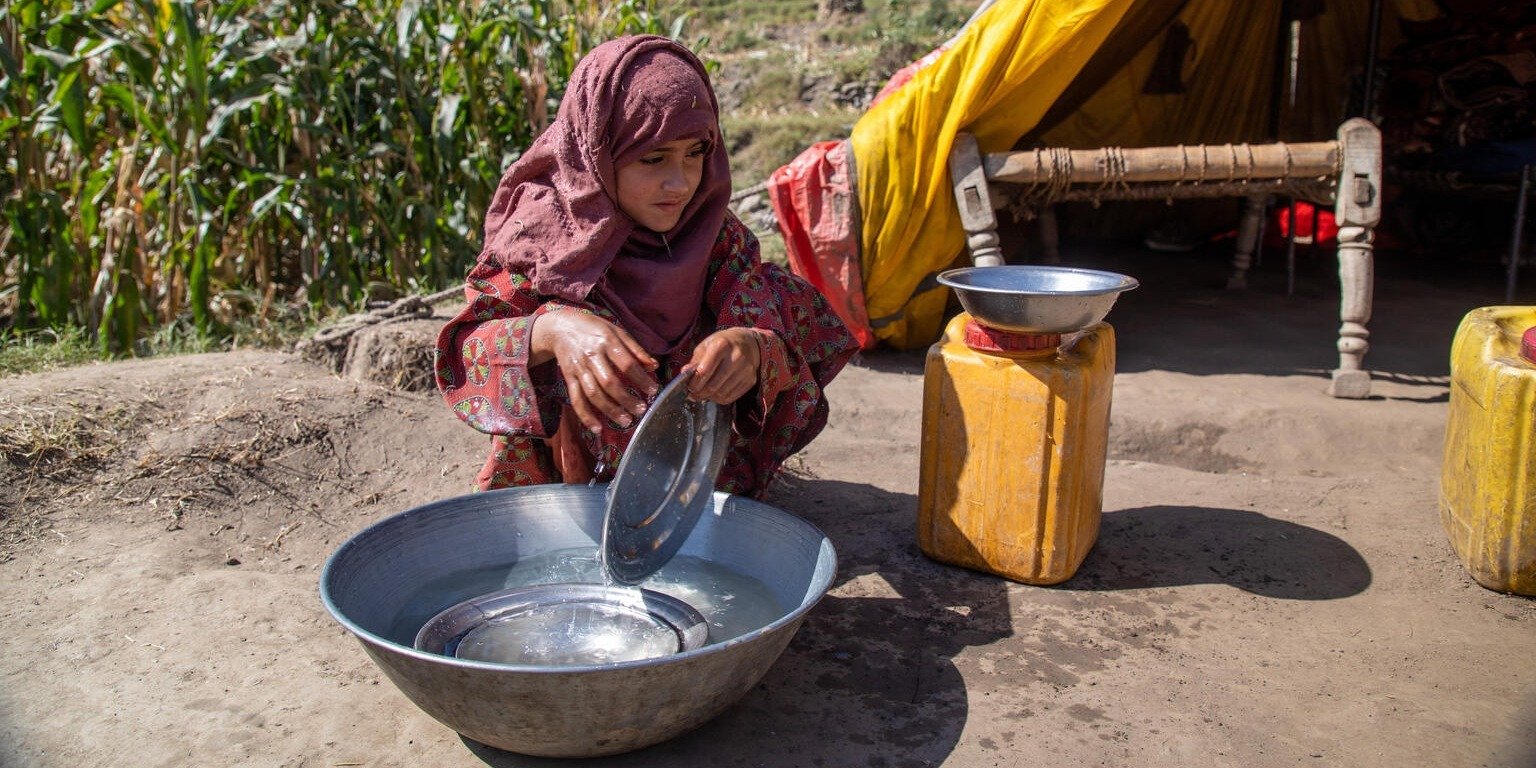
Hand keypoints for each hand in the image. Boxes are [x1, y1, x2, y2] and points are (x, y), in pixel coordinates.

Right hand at [531, 310, 657, 430]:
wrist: (559, 327)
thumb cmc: (593, 328)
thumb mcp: (616, 330)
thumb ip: (636, 348)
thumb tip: (654, 366)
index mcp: (607, 341)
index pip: (627, 364)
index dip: (641, 379)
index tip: (653, 390)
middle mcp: (592, 356)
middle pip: (610, 382)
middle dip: (627, 399)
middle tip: (641, 410)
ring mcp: (579, 368)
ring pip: (594, 394)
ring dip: (610, 410)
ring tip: (626, 421)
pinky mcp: (568, 378)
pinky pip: (576, 399)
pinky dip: (585, 416)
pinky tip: (597, 428)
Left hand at [684, 328, 759, 404]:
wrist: (750, 343)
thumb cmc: (723, 343)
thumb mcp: (707, 345)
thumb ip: (695, 361)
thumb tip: (684, 374)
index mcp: (722, 346)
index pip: (704, 371)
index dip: (694, 383)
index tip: (689, 387)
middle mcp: (736, 358)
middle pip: (713, 385)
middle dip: (700, 393)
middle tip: (693, 394)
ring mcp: (745, 370)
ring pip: (721, 394)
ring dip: (709, 397)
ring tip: (703, 394)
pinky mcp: (750, 380)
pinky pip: (731, 397)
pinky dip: (719, 399)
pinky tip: (714, 394)